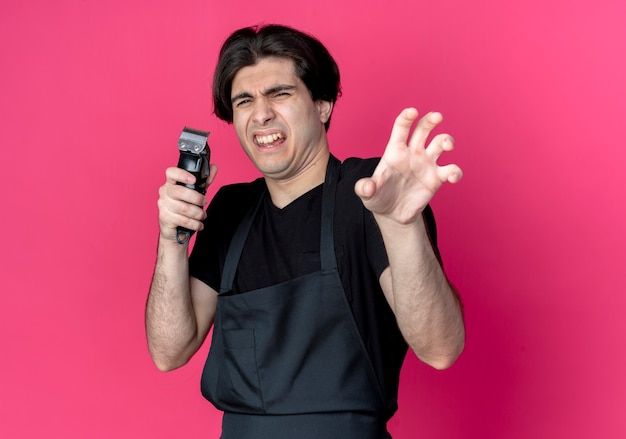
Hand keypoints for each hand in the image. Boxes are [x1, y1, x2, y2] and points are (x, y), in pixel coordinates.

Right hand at [157, 164, 217, 240]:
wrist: (173, 229)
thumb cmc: (183, 208)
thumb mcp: (195, 193)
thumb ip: (204, 181)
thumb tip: (213, 168)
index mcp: (171, 183)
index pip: (171, 173)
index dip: (182, 174)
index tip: (194, 179)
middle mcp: (165, 192)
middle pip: (179, 191)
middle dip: (196, 198)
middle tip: (204, 202)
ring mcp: (163, 205)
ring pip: (183, 208)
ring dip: (198, 213)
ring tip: (203, 215)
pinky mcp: (165, 218)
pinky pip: (183, 220)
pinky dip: (194, 224)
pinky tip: (199, 224)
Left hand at [355, 108, 461, 224]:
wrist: (392, 214)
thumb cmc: (378, 198)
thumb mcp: (367, 194)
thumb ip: (364, 189)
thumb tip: (367, 187)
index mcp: (395, 151)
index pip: (401, 128)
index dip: (407, 117)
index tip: (412, 111)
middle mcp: (413, 153)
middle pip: (424, 128)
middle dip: (431, 120)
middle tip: (437, 117)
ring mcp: (427, 164)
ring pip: (441, 143)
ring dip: (447, 140)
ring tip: (447, 146)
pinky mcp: (437, 178)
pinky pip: (451, 169)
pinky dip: (455, 171)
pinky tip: (452, 177)